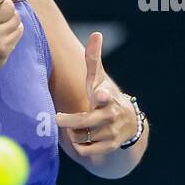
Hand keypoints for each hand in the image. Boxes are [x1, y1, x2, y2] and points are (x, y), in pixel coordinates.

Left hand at [54, 31, 133, 155]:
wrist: (128, 124)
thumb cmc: (104, 98)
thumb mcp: (99, 80)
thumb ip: (94, 59)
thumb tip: (96, 34)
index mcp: (107, 96)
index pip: (105, 95)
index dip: (102, 95)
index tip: (99, 94)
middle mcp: (111, 115)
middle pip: (84, 121)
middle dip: (69, 120)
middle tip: (57, 118)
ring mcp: (111, 132)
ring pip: (79, 136)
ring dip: (72, 133)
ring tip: (74, 127)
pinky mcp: (109, 147)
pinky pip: (84, 151)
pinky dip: (78, 147)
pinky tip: (81, 140)